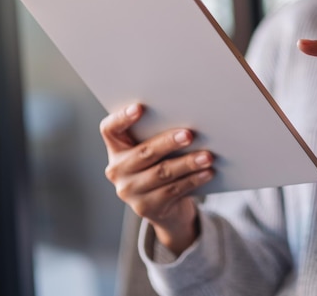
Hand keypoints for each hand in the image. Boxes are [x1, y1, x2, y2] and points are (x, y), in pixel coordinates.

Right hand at [100, 103, 213, 254]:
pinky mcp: (146, 207)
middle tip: (189, 135)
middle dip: (168, 143)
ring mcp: (129, 191)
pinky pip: (173, 190)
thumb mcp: (153, 152)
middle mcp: (117, 170)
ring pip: (162, 173)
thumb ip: (158, 136)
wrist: (165, 208)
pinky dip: (193, 180)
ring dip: (188, 163)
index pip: (109, 129)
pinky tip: (207, 172)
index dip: (121, 118)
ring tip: (207, 156)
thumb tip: (188, 120)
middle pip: (143, 152)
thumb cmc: (160, 167)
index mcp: (116, 149)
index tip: (139, 107)